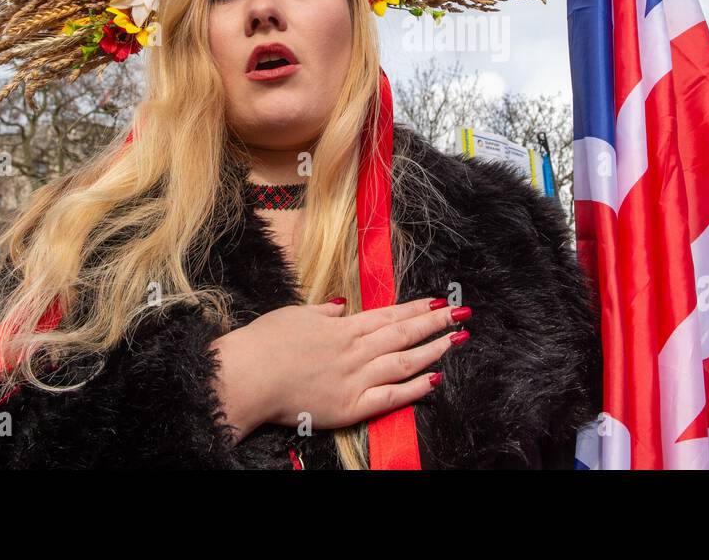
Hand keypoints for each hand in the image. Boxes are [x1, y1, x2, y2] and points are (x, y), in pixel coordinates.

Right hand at [210, 296, 469, 438]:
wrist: (246, 376)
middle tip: (462, 313)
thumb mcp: (296, 314)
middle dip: (435, 322)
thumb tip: (342, 304)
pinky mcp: (349, 407)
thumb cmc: (264, 342)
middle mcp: (355, 350)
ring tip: (457, 340)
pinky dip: (414, 388)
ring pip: (404, 362)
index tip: (440, 301)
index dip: (417, 308)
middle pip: (403, 333)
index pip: (389, 314)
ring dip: (433, 349)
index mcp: (343, 327)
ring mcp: (355, 378)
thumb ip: (324, 311)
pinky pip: (390, 397)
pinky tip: (435, 379)